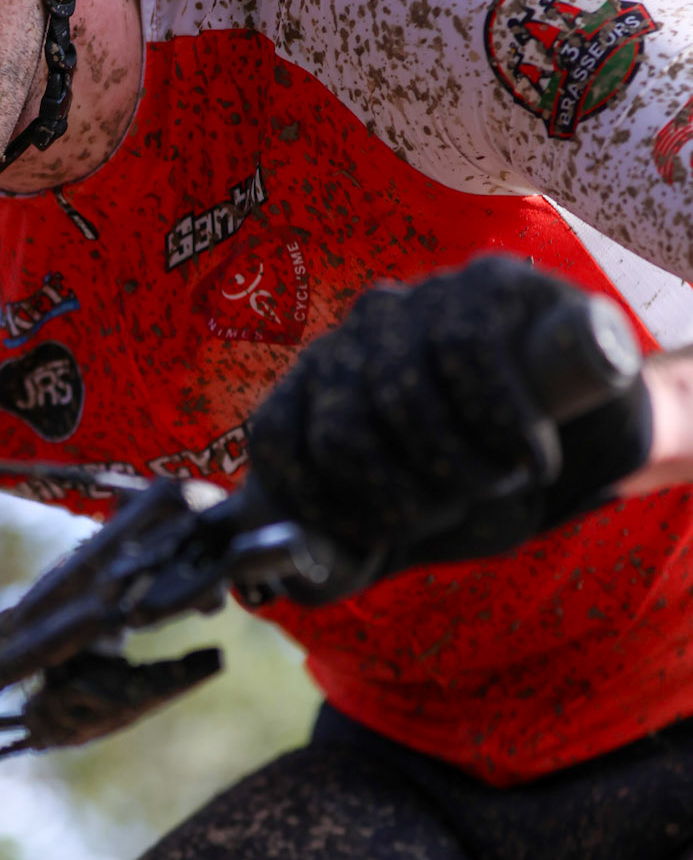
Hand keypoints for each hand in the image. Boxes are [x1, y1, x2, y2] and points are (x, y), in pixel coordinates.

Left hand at [245, 257, 651, 592]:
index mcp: (316, 386)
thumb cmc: (477, 475)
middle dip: (402, 499)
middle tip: (454, 508)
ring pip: (403, 395)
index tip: (375, 538)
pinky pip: (469, 353)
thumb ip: (342, 552)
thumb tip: (283, 578)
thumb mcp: (404, 522)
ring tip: (504, 476)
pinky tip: (533, 455)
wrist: (584, 431)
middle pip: (341, 434)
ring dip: (462, 466)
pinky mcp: (486, 282)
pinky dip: (505, 425)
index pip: (275, 440)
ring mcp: (418, 301)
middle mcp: (355, 334)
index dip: (318, 505)